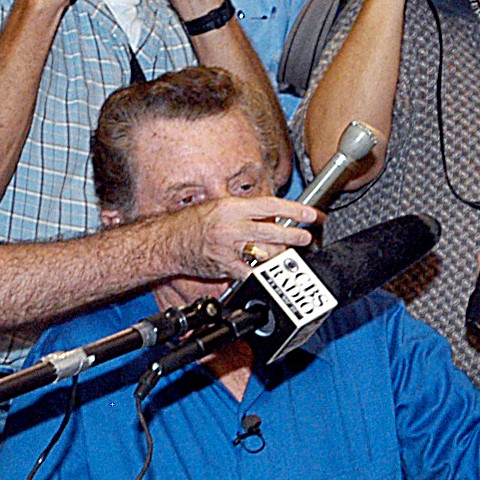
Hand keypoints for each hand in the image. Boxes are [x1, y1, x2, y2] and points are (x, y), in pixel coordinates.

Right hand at [163, 194, 321, 279]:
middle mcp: (232, 227)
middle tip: (306, 237)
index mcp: (232, 208)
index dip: (294, 210)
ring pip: (265, 253)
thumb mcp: (220, 206)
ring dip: (280, 255)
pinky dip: (260, 272)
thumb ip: (246, 211)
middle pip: (272, 231)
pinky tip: (268, 272)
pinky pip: (250, 272)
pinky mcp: (224, 266)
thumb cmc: (193, 223)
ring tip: (288, 254)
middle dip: (294, 235)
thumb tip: (273, 216)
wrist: (169, 241)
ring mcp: (228, 248)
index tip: (310, 214)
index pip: (271, 206)